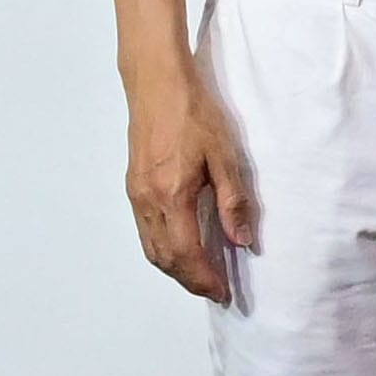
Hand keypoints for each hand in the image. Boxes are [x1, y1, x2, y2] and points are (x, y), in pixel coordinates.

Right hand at [124, 50, 258, 301]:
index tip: (223, 292)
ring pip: (151, 248)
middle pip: (165, 259)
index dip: (204, 279)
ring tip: (200, 275)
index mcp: (172, 196)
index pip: (187, 254)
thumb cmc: (194, 113)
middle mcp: (148, 201)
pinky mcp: (133, 186)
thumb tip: (242, 241)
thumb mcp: (224, 155)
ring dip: (175, 269)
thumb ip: (233, 202)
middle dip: (190, 280)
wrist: (157, 83)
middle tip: (214, 290)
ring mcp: (136, 195)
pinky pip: (145, 232)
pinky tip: (181, 246)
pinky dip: (162, 250)